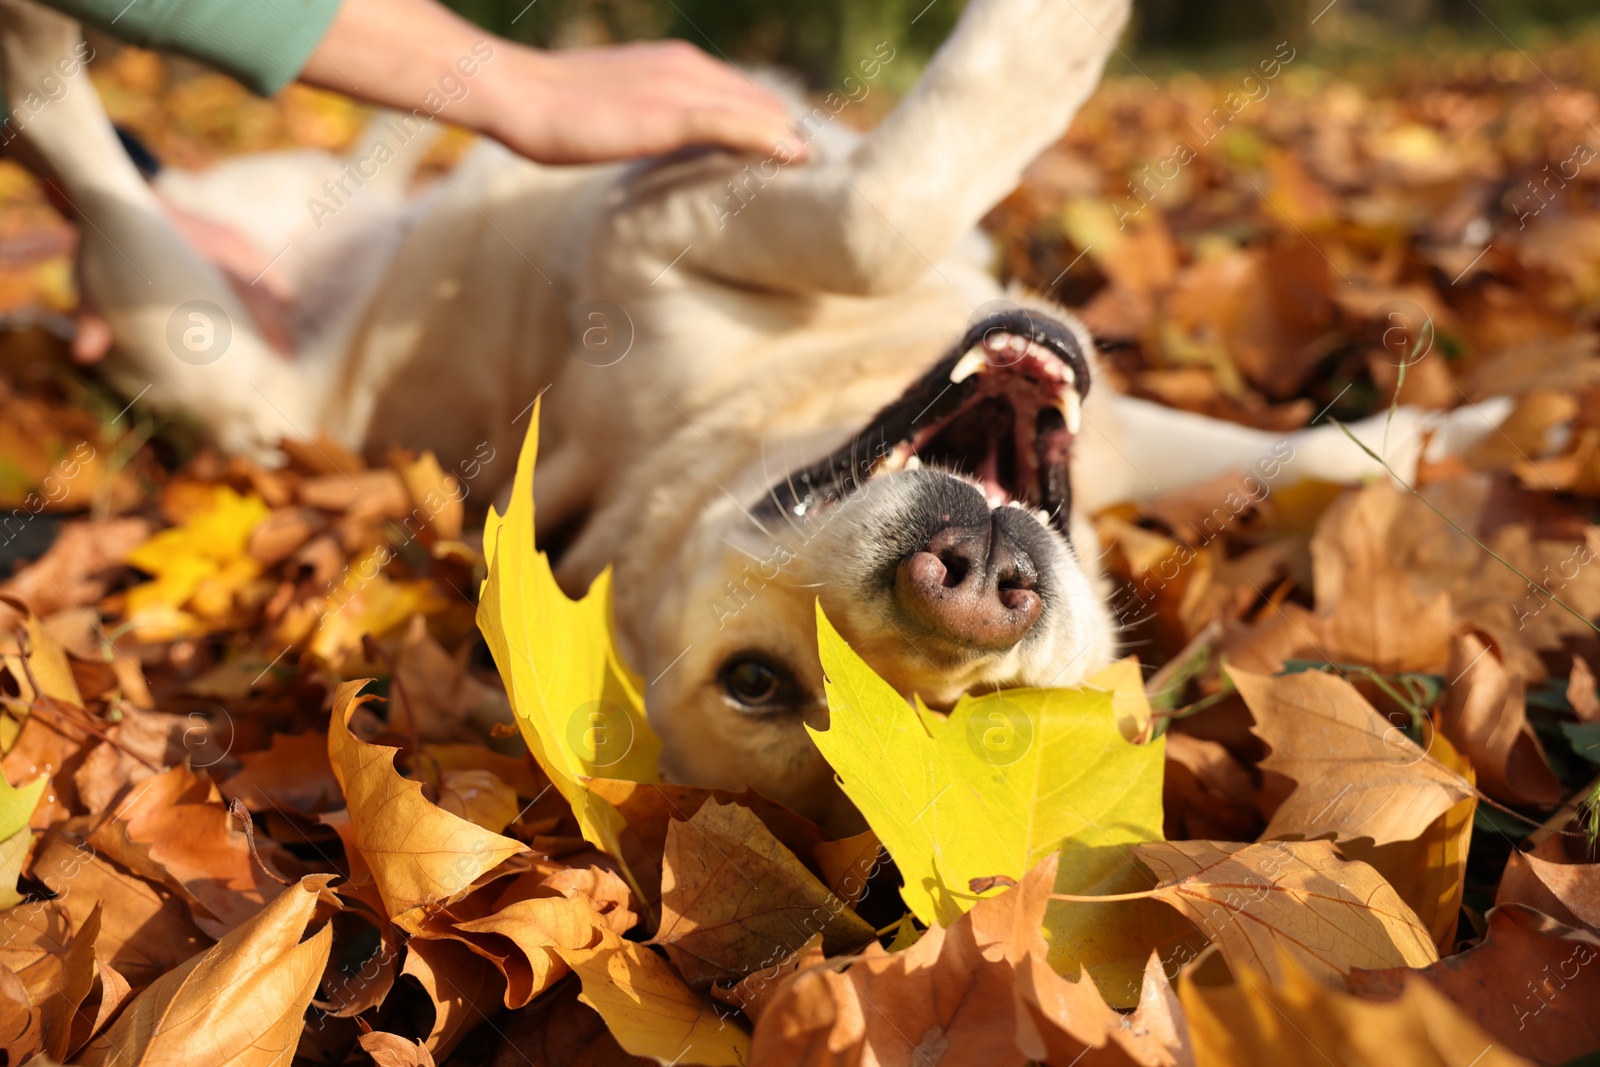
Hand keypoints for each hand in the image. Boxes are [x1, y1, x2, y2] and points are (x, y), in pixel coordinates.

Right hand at [483, 41, 802, 164]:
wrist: (516, 92)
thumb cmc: (554, 109)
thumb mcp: (619, 109)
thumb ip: (655, 121)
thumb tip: (671, 147)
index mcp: (679, 66)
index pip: (747, 97)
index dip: (778, 128)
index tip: (801, 162)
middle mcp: (689, 69)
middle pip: (764, 103)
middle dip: (794, 136)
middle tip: (824, 177)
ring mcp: (681, 88)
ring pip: (757, 112)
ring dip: (791, 140)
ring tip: (823, 174)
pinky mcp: (668, 113)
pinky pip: (733, 125)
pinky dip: (768, 140)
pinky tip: (795, 158)